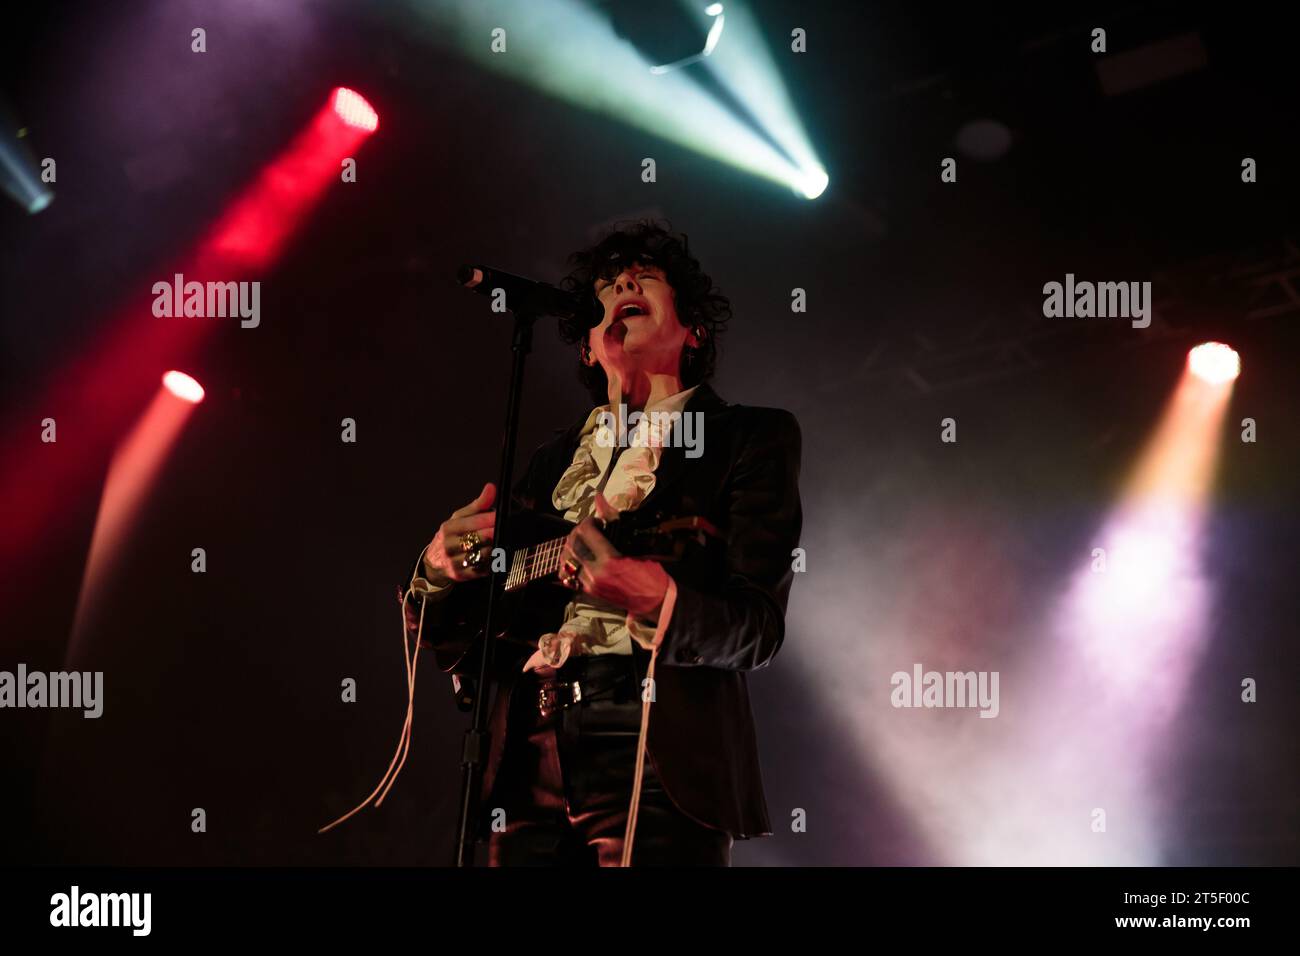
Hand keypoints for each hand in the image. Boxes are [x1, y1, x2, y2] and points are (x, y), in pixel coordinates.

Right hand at [421, 482, 496, 586]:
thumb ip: (478, 504)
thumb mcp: (460, 518)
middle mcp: (448, 545)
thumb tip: (491, 487)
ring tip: (504, 542)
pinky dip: (492, 563)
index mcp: (448, 528)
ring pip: (480, 556)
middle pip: (476, 539)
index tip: (501, 515)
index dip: (489, 519)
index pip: (471, 522)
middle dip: (493, 534)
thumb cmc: (452, 536)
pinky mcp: (461, 576)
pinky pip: (481, 570)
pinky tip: (499, 556)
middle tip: (507, 529)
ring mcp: (453, 562)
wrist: (435, 561)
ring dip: (495, 549)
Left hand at [559, 492, 670, 617]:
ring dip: (571, 546)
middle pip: (572, 544)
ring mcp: (589, 584)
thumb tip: (599, 498)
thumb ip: (613, 521)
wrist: (654, 601)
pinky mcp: (587, 592)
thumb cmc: (651, 573)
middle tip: (590, 529)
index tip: (598, 521)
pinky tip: (579, 558)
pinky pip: (567, 576)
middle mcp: (594, 573)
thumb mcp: (636, 545)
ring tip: (583, 542)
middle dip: (578, 531)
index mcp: (609, 560)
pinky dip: (568, 564)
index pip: (586, 532)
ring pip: (566, 559)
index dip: (589, 521)